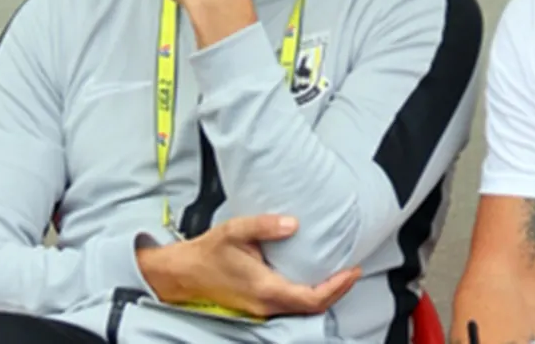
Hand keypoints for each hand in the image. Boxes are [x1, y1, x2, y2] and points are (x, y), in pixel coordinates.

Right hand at [136, 214, 361, 317]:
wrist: (182, 273)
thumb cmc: (207, 253)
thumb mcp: (235, 231)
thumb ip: (265, 226)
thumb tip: (293, 224)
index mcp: (265, 288)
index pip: (312, 298)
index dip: (337, 287)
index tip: (352, 271)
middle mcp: (266, 304)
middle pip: (313, 308)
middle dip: (337, 292)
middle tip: (352, 272)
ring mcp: (262, 308)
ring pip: (303, 309)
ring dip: (324, 295)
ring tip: (339, 275)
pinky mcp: (258, 306)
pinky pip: (291, 306)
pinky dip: (308, 297)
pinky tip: (313, 280)